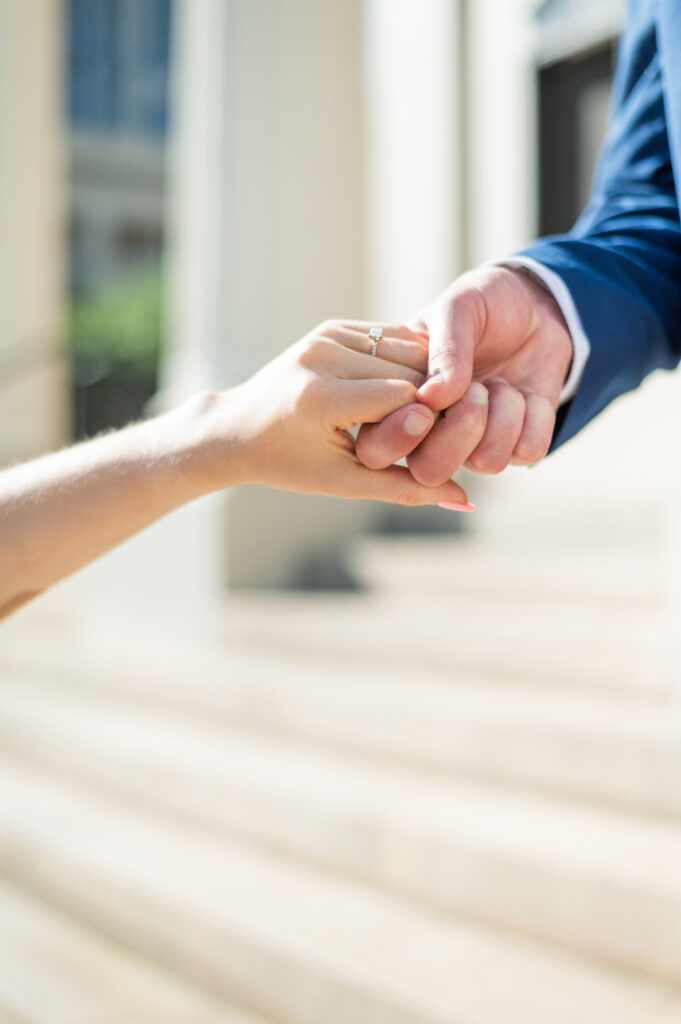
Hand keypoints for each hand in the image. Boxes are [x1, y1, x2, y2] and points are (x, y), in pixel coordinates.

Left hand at [191, 319, 471, 507]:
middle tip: (439, 428)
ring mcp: (324, 335)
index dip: (428, 422)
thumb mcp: (346, 482)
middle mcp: (321, 357)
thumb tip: (468, 504)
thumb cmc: (291, 465)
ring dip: (422, 379)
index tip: (438, 442)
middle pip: (410, 370)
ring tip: (420, 412)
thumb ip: (407, 489)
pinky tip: (405, 389)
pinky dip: (406, 361)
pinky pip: (390, 337)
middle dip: (429, 400)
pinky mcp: (331, 325)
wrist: (240, 428)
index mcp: (320, 399)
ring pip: (406, 349)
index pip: (405, 399)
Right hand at [355, 266, 572, 484]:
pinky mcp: (517, 445)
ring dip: (503, 415)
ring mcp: (474, 444)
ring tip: (499, 383)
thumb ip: (445, 348)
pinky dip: (534, 416)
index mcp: (398, 402)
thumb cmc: (483, 304)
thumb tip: (433, 397)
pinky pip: (526, 452)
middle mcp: (432, 434)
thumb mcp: (458, 306)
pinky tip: (526, 393)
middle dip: (460, 430)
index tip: (424, 404)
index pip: (376, 449)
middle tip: (476, 389)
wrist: (535, 306)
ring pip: (484, 463)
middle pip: (429, 471)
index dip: (397, 437)